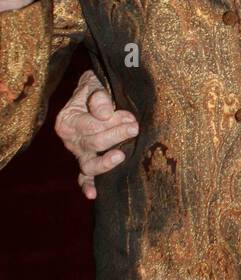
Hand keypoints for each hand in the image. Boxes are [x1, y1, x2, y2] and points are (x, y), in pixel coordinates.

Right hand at [55, 69, 137, 199]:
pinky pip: (86, 177)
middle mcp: (70, 139)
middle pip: (93, 143)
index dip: (111, 122)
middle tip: (134, 127)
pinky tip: (93, 195)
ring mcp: (79, 153)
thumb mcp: (94, 84)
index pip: (90, 126)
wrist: (95, 93)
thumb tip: (105, 113)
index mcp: (68, 120)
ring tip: (121, 155)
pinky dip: (88, 186)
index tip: (129, 116)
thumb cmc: (96, 88)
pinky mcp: (88, 163)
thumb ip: (98, 96)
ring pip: (89, 165)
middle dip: (116, 135)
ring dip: (107, 162)